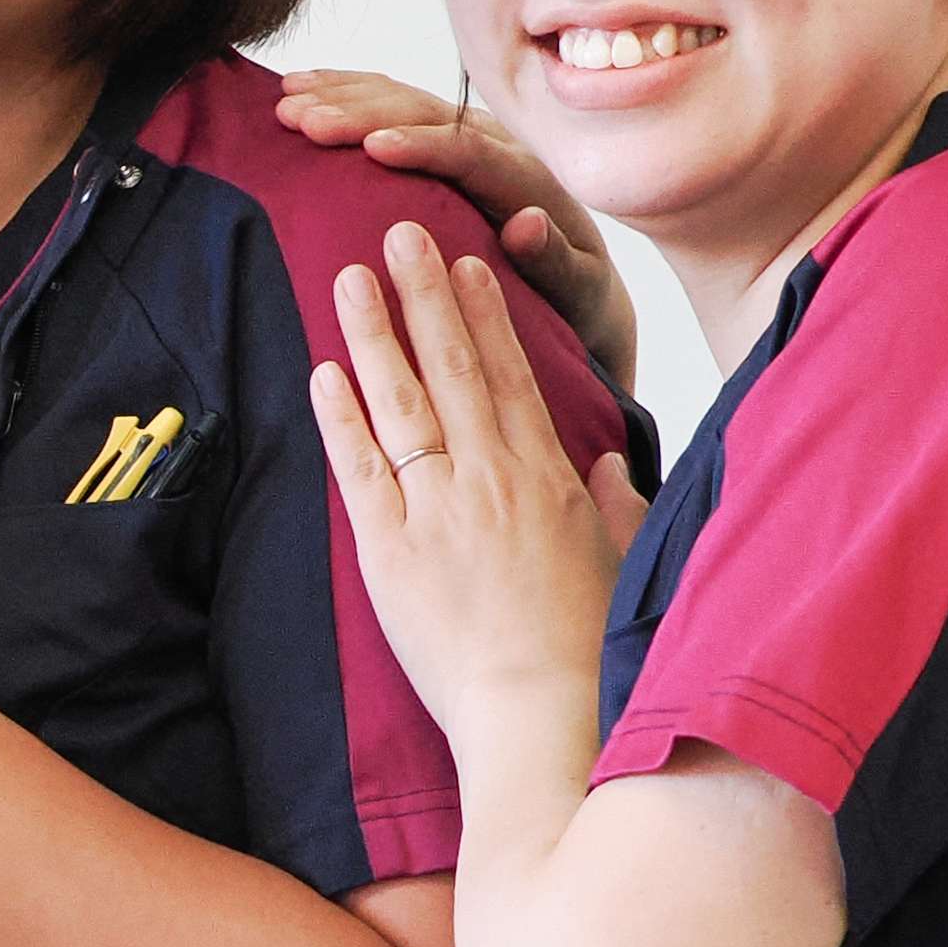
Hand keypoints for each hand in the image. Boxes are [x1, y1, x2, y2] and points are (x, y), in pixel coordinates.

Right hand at [276, 70, 632, 395]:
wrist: (587, 289)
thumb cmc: (577, 303)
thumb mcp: (579, 295)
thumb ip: (555, 261)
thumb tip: (526, 223)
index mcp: (527, 181)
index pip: (468, 150)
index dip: (421, 144)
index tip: (371, 147)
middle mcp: (499, 146)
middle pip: (425, 114)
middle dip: (361, 112)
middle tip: (302, 118)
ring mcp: (470, 137)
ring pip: (403, 100)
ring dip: (342, 97)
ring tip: (286, 101)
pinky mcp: (445, 139)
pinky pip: (393, 103)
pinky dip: (346, 91)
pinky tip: (302, 87)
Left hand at [305, 224, 646, 751]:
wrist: (543, 714)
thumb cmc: (588, 651)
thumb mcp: (623, 563)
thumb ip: (613, 503)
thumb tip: (604, 460)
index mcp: (547, 479)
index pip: (509, 377)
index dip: (484, 315)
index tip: (467, 262)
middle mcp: (491, 480)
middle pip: (452, 368)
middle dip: (425, 293)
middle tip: (400, 232)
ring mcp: (437, 510)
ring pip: (401, 403)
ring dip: (374, 333)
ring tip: (351, 275)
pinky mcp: (390, 551)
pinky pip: (360, 468)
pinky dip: (341, 416)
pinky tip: (324, 370)